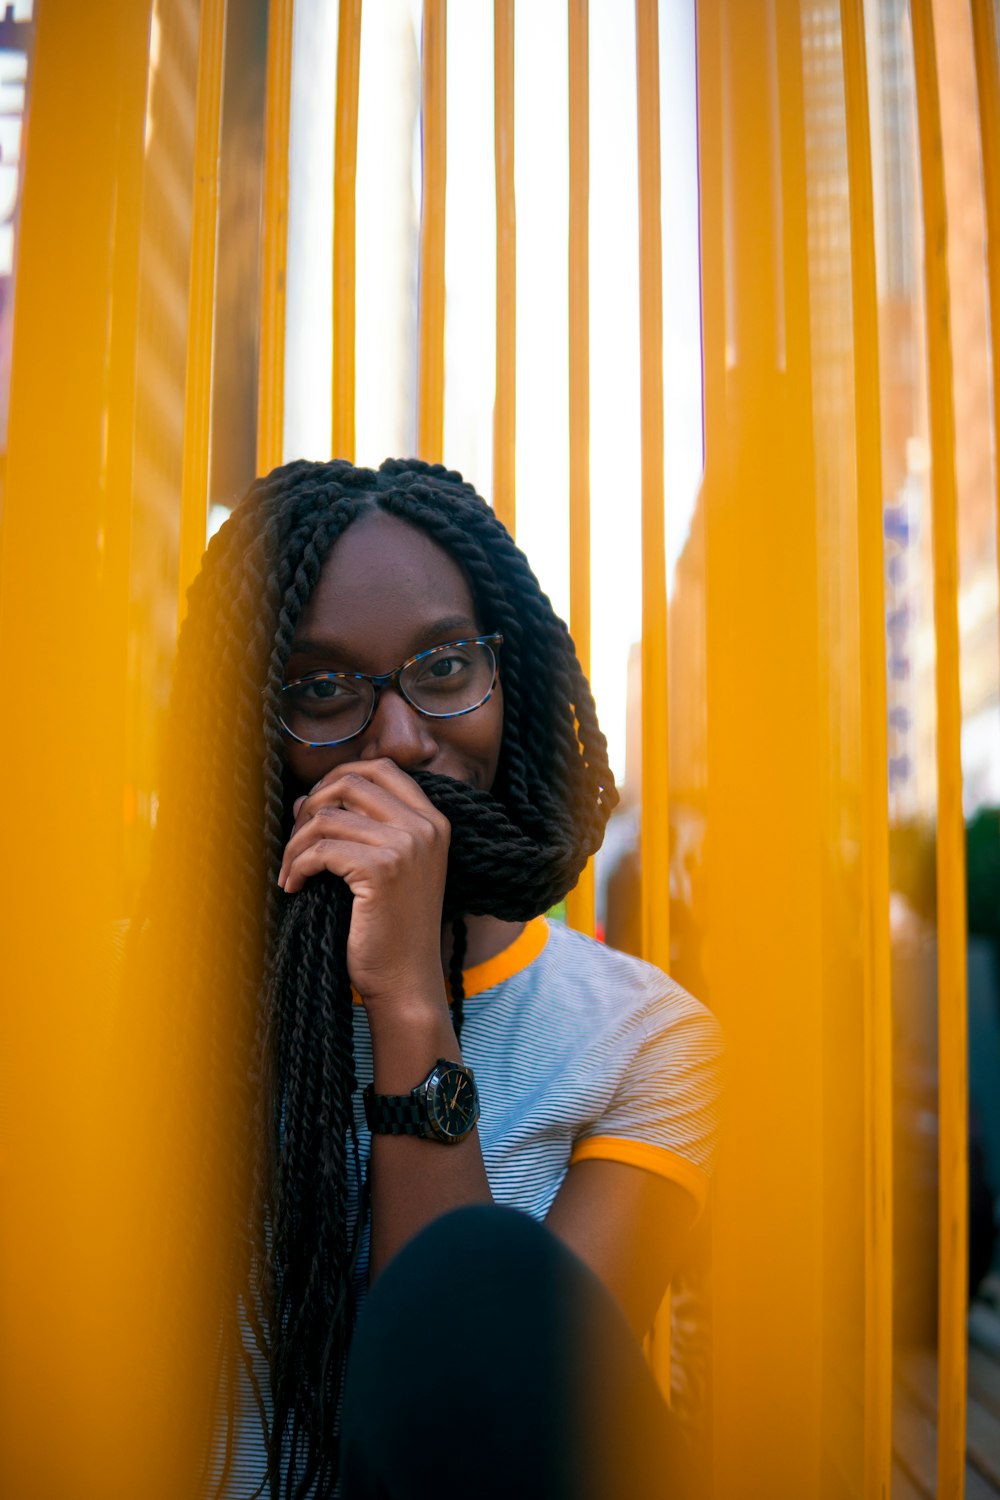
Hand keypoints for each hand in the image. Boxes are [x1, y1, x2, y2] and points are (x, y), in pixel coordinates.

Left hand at [278, 759, 451, 1009]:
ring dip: (296, 842)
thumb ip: (356, 828)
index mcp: (433, 821)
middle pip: (351, 782)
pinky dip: (297, 866)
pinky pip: (321, 850)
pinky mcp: (382, 869)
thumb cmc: (391, 929)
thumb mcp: (385, 869)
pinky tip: (294, 886)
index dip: (339, 777)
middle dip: (311, 804)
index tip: (314, 806)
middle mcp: (425, 827)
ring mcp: (407, 845)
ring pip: (328, 815)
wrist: (406, 980)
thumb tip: (302, 800)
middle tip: (296, 839)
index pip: (382, 768)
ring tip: (291, 870)